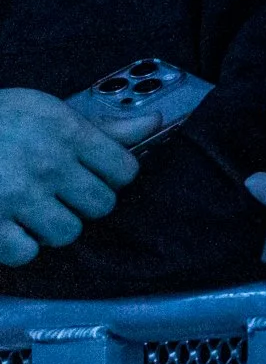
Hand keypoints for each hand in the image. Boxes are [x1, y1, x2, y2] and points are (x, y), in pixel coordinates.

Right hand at [0, 88, 140, 265]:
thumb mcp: (44, 110)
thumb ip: (98, 126)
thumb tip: (153, 124)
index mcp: (65, 131)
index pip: (124, 170)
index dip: (113, 175)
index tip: (96, 174)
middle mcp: (47, 164)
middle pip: (101, 205)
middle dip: (85, 202)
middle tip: (61, 193)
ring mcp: (17, 196)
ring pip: (68, 232)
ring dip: (53, 226)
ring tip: (33, 209)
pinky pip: (27, 253)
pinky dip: (19, 245)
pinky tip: (9, 226)